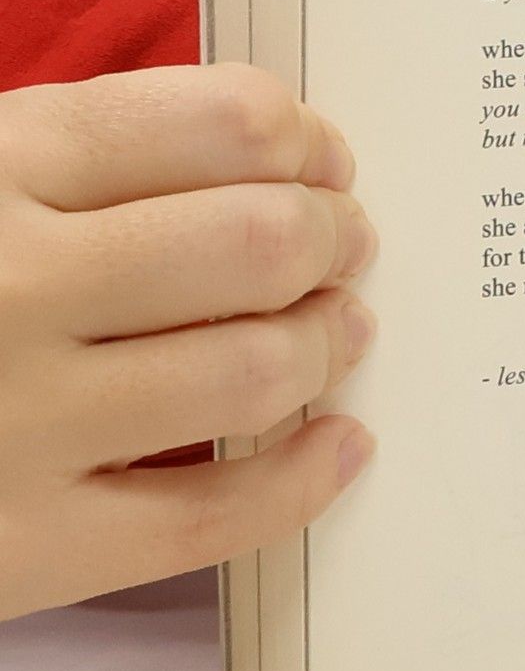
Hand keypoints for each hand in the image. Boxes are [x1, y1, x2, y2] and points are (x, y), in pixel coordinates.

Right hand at [0, 63, 376, 619]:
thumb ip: (72, 156)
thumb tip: (268, 150)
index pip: (218, 122)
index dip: (304, 139)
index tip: (323, 160)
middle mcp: (9, 285)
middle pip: (259, 242)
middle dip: (334, 238)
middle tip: (345, 245)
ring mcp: (19, 422)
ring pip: (256, 371)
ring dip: (328, 344)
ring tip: (338, 329)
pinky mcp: (24, 547)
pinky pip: (215, 519)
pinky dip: (306, 479)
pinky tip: (341, 444)